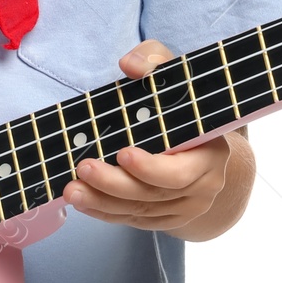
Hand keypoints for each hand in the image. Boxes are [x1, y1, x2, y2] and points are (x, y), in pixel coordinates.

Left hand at [61, 40, 234, 232]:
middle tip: (83, 168)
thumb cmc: (182, 106)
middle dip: (115, 184)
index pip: (180, 170)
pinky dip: (106, 213)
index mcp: (210, 152)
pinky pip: (135, 220)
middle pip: (154, 194)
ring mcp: (186, 207)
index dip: (151, 167)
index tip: (122, 153)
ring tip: (71, 189)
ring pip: (140, 211)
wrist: (204, 146)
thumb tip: (129, 64)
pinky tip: (83, 202)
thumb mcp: (174, 76)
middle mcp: (203, 185)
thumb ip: (154, 62)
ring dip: (102, 201)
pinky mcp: (169, 219)